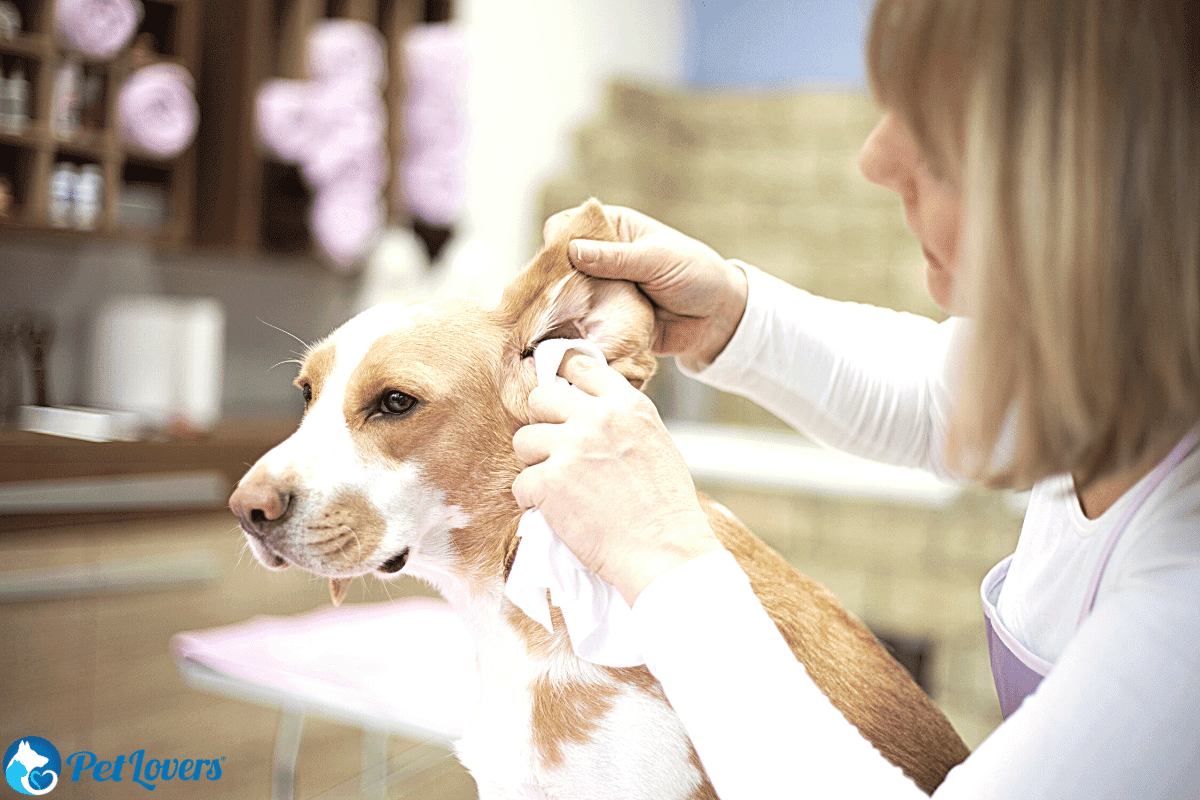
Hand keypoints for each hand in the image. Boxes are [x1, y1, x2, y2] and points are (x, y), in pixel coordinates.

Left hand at [511, 352, 721, 604]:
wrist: (665, 551)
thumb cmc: (666, 508)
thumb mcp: (654, 443)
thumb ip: (621, 422)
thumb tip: (587, 413)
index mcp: (627, 405)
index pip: (581, 367)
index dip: (563, 382)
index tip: (559, 399)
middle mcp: (597, 418)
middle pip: (540, 398)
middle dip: (542, 424)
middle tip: (553, 451)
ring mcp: (571, 447)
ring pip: (523, 439)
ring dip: (534, 463)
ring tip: (555, 485)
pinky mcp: (550, 481)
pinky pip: (520, 483)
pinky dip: (531, 500)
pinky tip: (555, 512)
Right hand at [544, 203, 748, 367]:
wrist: (719, 320)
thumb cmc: (696, 274)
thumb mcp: (658, 259)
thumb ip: (616, 258)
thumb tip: (573, 250)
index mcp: (613, 229)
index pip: (569, 224)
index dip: (558, 239)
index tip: (556, 259)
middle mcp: (601, 259)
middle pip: (559, 264)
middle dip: (553, 280)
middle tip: (555, 297)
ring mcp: (601, 292)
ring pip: (566, 297)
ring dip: (563, 309)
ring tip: (559, 321)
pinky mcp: (605, 322)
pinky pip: (582, 326)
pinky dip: (577, 332)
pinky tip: (570, 339)